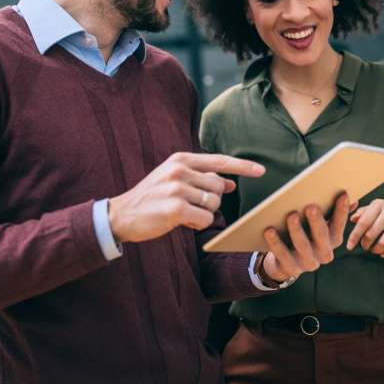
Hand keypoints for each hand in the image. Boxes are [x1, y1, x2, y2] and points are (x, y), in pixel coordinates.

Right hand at [108, 152, 264, 242]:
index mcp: (180, 159)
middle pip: (218, 186)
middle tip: (190, 205)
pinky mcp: (176, 208)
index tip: (261, 170)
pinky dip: (197, 223)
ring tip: (182, 213)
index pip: (218, 160)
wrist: (122, 214)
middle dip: (211, 200)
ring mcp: (177, 188)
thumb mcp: (175, 181)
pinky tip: (181, 222)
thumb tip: (229, 182)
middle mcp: (180, 170)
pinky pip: (205, 218)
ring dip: (203, 213)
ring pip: (213, 203)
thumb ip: (201, 178)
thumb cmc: (152, 198)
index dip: (242, 165)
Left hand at [261, 193, 351, 282]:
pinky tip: (269, 230)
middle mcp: (324, 253)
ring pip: (302, 245)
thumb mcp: (317, 225)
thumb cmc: (304, 235)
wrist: (285, 262)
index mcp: (333, 240)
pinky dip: (276, 243)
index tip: (342, 195)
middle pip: (321, 235)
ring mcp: (308, 262)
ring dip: (297, 230)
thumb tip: (349, 196)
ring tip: (291, 216)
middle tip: (311, 206)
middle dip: (317, 221)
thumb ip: (332, 212)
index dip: (342, 211)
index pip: (339, 224)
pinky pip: (283, 255)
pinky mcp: (291, 268)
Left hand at [346, 199, 383, 257]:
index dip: (355, 235)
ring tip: (373, 250)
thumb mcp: (372, 209)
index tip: (349, 246)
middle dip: (366, 243)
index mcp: (378, 204)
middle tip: (364, 247)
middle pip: (373, 232)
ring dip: (376, 249)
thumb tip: (352, 219)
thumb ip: (361, 214)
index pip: (363, 222)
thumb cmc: (383, 212)